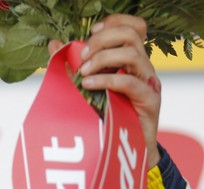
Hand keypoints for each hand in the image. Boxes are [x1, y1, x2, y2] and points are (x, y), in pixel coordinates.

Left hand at [49, 14, 160, 167]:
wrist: (126, 150)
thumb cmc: (107, 117)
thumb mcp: (88, 86)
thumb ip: (73, 64)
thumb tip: (54, 43)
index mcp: (131, 60)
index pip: (133, 27)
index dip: (114, 23)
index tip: (91, 31)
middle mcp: (143, 67)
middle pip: (131, 35)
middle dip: (102, 40)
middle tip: (81, 56)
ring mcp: (149, 82)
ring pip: (132, 54)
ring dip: (102, 59)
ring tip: (83, 73)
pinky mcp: (150, 100)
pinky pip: (130, 82)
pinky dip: (107, 80)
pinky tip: (89, 85)